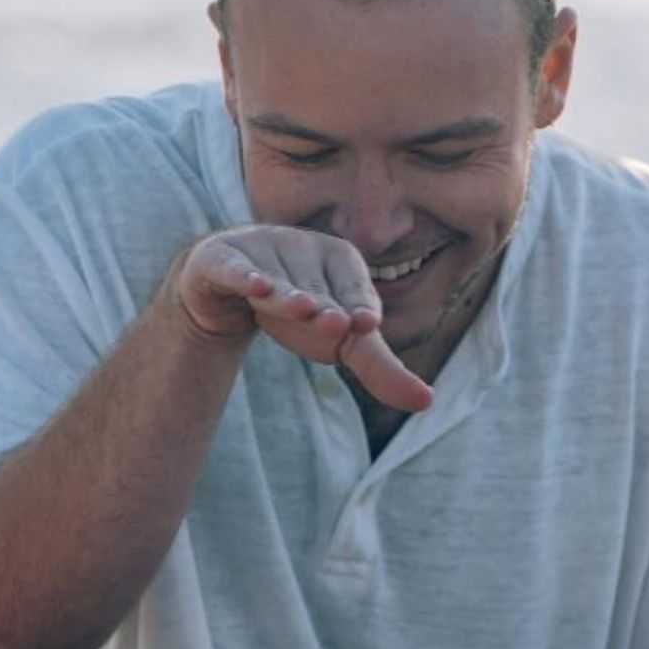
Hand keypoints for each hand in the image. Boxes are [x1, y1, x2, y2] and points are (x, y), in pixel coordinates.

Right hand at [169, 225, 432, 411]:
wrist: (225, 290)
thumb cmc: (298, 311)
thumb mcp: (339, 340)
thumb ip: (381, 368)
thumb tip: (427, 401)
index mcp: (340, 257)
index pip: (355, 289)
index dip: (359, 306)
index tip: (368, 324)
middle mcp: (302, 247)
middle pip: (315, 291)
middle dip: (324, 308)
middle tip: (338, 326)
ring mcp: (259, 250)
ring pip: (277, 282)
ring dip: (288, 296)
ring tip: (304, 309)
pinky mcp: (221, 260)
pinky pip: (234, 268)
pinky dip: (244, 277)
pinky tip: (255, 286)